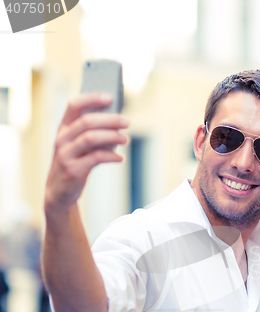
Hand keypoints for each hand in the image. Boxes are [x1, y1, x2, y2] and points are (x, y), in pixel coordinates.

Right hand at [45, 93, 128, 213]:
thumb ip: (91, 133)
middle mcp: (62, 138)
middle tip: (126, 122)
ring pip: (90, 138)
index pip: (74, 105)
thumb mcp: (77, 146)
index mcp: (63, 128)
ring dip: (112, 137)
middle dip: (110, 120)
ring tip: (126, 139)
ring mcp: (66, 154)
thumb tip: (117, 122)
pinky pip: (96, 158)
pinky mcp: (73, 170)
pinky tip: (120, 158)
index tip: (110, 97)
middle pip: (87, 121)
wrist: (59, 192)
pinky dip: (111, 157)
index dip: (91, 98)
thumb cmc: (75, 163)